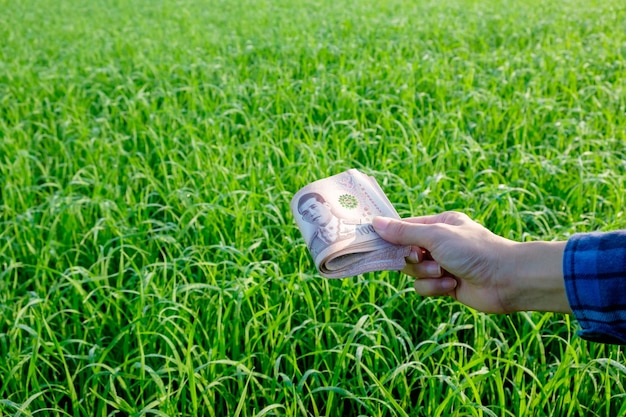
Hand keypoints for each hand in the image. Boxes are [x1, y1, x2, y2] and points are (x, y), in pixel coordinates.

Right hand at [373, 212, 570, 313]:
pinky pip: (424, 288)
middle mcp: (439, 243)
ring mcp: (442, 265)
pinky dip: (434, 288)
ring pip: (413, 272)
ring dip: (425, 275)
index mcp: (438, 224)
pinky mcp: (446, 285)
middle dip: (412, 259)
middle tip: (420, 258)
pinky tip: (451, 286)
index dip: (390, 236)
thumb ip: (404, 232)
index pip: (404, 228)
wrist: (506, 280)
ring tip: (444, 273)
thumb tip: (376, 223)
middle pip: (405, 253)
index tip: (374, 243)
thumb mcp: (435, 236)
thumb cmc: (474, 250)